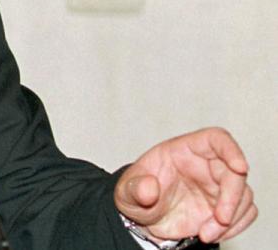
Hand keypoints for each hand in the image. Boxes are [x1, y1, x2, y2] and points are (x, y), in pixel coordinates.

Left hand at [114, 127, 256, 243]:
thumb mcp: (127, 191)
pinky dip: (235, 226)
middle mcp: (206, 165)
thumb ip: (135, 188)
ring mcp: (217, 186)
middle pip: (235, 171)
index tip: (239, 167)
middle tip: (219, 219)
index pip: (215, 139)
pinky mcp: (224, 205)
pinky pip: (245, 212)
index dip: (231, 149)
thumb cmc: (136, 194)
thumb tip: (148, 189)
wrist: (142, 218)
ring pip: (243, 195)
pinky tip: (212, 234)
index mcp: (184, 150)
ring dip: (232, 217)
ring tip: (206, 233)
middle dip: (232, 196)